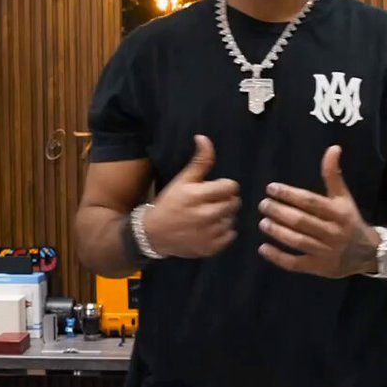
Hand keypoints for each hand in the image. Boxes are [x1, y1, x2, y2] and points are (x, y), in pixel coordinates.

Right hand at [144, 135, 240, 257]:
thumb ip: (199, 161)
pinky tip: (210, 228)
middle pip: (234, 203)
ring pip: (232, 219)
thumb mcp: (182, 180)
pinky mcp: (210, 249)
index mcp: (197, 195)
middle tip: (212, 202)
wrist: (152, 234)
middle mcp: (205, 216)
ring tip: (210, 216)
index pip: (231, 187)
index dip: (225, 186)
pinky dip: (223, 232)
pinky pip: (230, 236)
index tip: (215, 189)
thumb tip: (204, 138)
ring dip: (224, 216)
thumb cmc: (168, 203)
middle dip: (226, 200)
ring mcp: (209, 234)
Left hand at [257, 145, 378, 277]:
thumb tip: (333, 148)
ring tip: (262, 222)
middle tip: (263, 204)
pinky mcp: (319, 268)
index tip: (271, 188)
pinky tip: (263, 248)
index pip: (310, 202)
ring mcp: (325, 252)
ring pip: (297, 241)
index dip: (289, 194)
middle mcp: (333, 232)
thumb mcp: (344, 198)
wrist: (368, 253)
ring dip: (277, 231)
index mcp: (338, 213)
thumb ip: (333, 174)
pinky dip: (278, 257)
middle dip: (279, 212)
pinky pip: (295, 263)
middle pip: (301, 221)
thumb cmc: (349, 221)